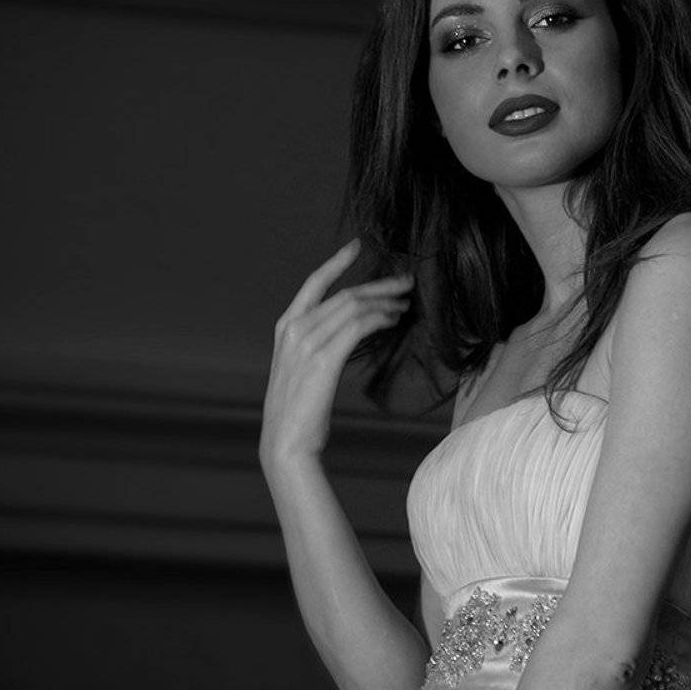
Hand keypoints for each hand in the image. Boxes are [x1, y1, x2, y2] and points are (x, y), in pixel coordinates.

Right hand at [259, 239, 413, 466]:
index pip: (314, 283)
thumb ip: (317, 346)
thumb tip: (349, 332)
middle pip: (344, 294)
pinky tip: (393, 320)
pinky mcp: (323, 358)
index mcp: (285, 327)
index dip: (337, 262)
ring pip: (353, 307)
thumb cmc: (298, 412)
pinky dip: (379, 318)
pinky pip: (358, 326)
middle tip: (405, 281)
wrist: (285, 443)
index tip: (357, 246)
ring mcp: (306, 342)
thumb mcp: (300, 369)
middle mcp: (293, 328)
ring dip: (384, 301)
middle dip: (378, 285)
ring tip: (405, 303)